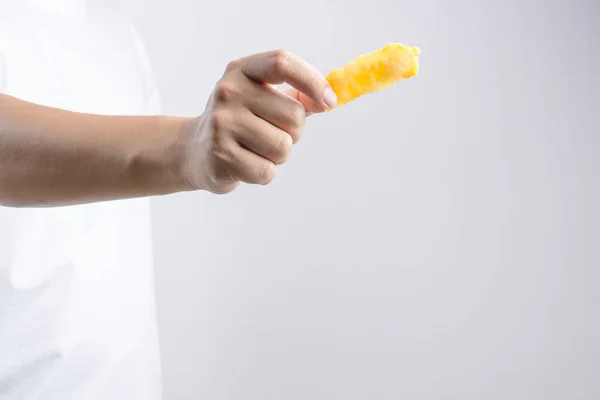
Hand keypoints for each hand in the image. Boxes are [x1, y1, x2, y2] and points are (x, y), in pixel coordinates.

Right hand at [180, 50, 337, 193]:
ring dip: (279, 155)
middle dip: (295, 132)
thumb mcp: (263, 99)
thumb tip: (329, 99)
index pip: (283, 63)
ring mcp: (222, 124)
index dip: (312, 81)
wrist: (195, 151)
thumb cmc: (241, 123)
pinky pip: (267, 171)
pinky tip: (246, 164)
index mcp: (241, 71)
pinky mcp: (220, 156)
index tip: (330, 101)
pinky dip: (264, 173)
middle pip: (294, 114)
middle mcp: (228, 92)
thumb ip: (297, 96)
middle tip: (273, 133)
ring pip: (283, 147)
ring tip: (257, 150)